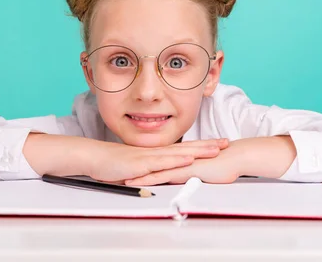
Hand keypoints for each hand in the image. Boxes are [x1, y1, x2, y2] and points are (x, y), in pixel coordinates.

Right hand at [88, 138, 229, 182]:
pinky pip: (162, 162)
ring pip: (178, 153)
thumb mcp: (138, 170)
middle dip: (208, 145)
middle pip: (187, 148)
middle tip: (226, 142)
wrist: (94, 158)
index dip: (202, 146)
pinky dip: (176, 161)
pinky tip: (188, 160)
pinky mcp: (142, 163)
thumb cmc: (113, 164)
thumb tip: (160, 178)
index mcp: (157, 153)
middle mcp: (157, 152)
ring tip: (215, 149)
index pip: (184, 149)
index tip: (218, 144)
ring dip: (198, 151)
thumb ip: (150, 173)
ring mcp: (150, 156)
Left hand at [125, 136, 295, 185]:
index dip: (144, 166)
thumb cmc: (225, 163)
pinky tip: (138, 182)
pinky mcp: (184, 170)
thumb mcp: (207, 169)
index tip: (130, 169)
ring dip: (138, 175)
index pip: (159, 163)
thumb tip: (192, 176)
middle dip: (135, 169)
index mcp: (182, 159)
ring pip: (153, 170)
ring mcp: (180, 164)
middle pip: (152, 165)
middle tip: (118, 172)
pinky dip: (149, 179)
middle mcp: (178, 160)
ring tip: (121, 179)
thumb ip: (196, 172)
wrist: (235, 156)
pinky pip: (163, 176)